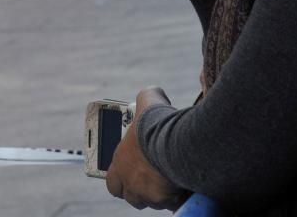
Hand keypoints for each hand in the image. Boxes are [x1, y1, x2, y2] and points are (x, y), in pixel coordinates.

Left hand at [106, 87, 187, 210]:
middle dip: (140, 190)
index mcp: (120, 163)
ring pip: (153, 201)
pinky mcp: (167, 200)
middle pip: (132, 196)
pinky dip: (178, 198)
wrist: (177, 141)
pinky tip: (184, 186)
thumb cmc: (156, 122)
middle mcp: (131, 182)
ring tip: (170, 180)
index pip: (111, 183)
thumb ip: (146, 98)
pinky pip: (173, 204)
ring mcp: (148, 194)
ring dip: (159, 194)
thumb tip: (152, 93)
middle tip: (151, 179)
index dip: (120, 180)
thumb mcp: (147, 102)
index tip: (128, 175)